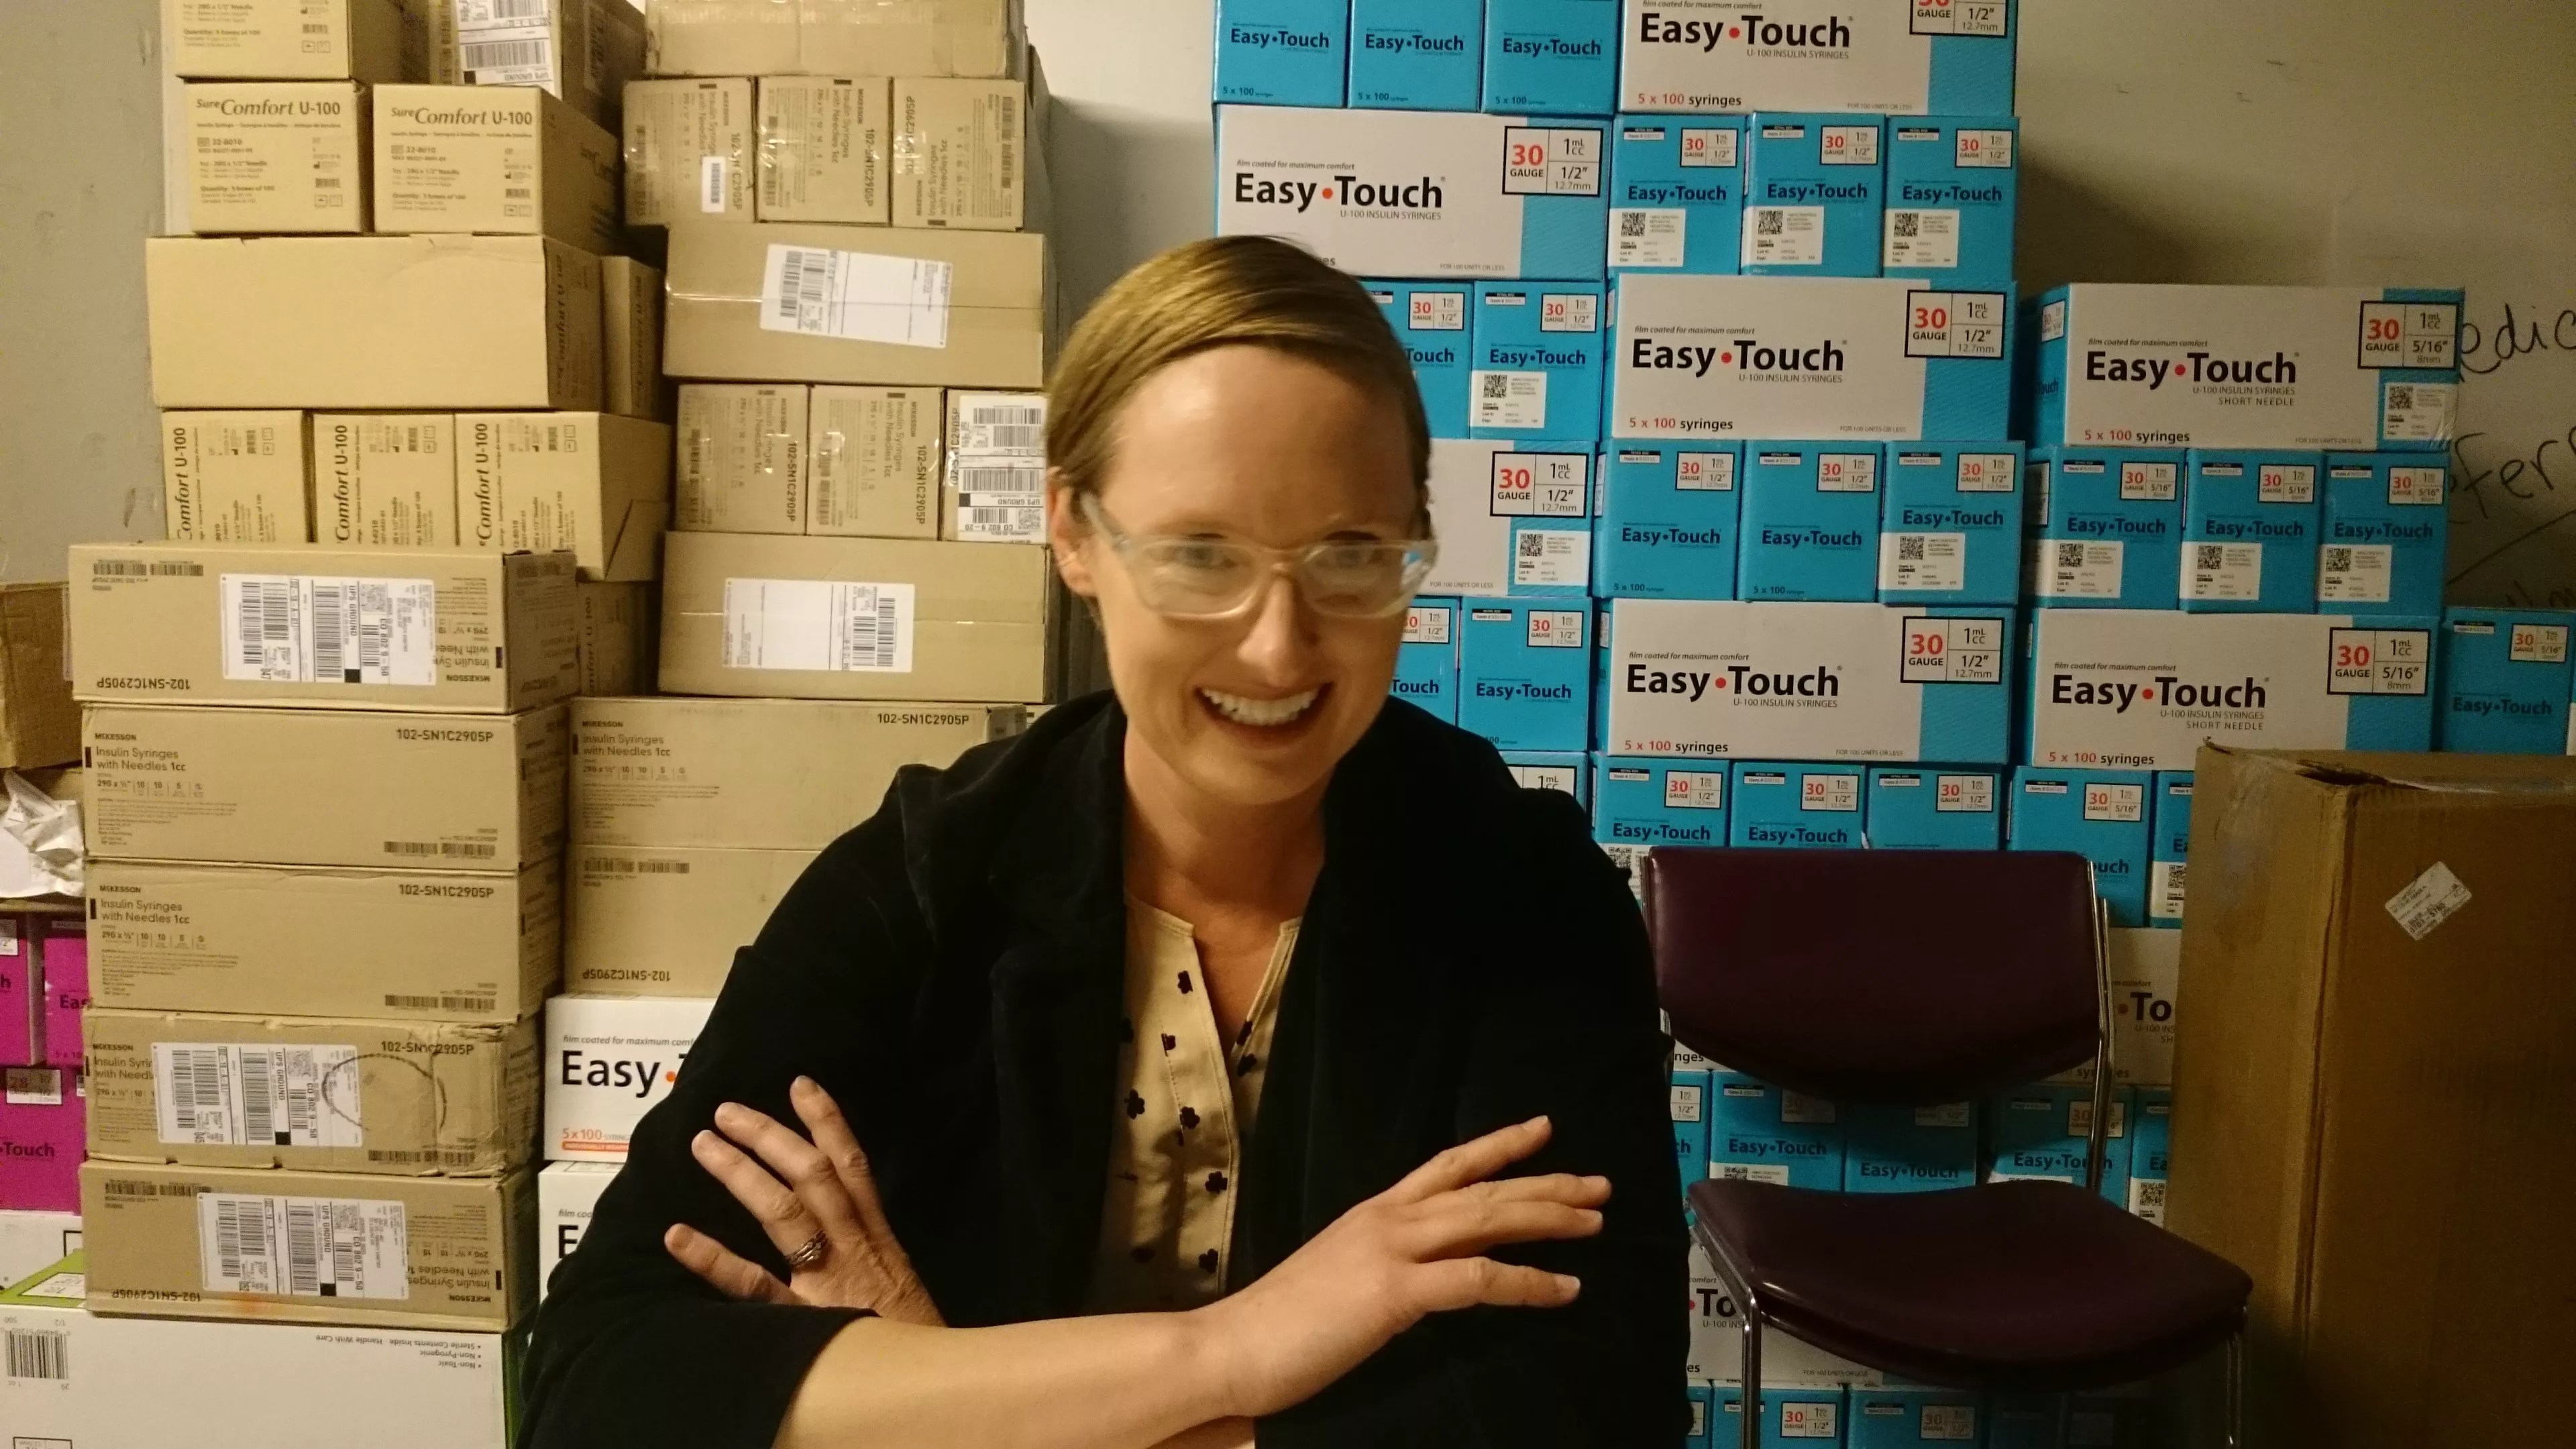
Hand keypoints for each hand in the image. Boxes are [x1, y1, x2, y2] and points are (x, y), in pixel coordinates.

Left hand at [663, 1075, 944, 1325]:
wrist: (932, 1385)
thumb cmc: (915, 1340)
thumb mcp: (899, 1285)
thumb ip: (870, 1254)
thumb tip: (839, 1225)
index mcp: (878, 1237)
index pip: (853, 1165)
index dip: (827, 1122)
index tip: (800, 1085)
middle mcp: (854, 1246)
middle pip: (813, 1176)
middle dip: (770, 1137)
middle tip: (727, 1111)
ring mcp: (828, 1279)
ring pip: (785, 1212)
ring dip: (742, 1173)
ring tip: (704, 1145)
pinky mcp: (805, 1318)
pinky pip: (754, 1284)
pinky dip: (714, 1258)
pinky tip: (679, 1236)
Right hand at [1190, 1116, 1607, 1419]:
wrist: (1232, 1346)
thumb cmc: (1281, 1326)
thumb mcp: (1342, 1279)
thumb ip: (1385, 1268)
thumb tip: (1426, 1278)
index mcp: (1374, 1213)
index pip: (1447, 1165)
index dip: (1499, 1146)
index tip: (1543, 1130)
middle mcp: (1388, 1218)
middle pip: (1482, 1188)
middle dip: (1546, 1182)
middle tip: (1600, 1184)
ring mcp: (1392, 1250)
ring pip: (1487, 1219)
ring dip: (1548, 1219)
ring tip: (1596, 1222)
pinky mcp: (1394, 1291)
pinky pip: (1479, 1279)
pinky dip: (1529, 1282)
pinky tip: (1565, 1288)